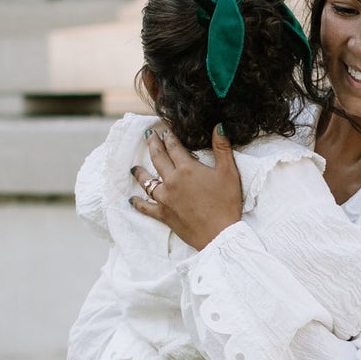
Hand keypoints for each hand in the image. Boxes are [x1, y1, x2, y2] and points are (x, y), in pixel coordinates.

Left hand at [130, 123, 242, 248]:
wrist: (220, 234)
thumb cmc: (226, 203)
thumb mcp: (229, 172)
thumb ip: (222, 148)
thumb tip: (219, 126)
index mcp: (187, 168)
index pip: (174, 147)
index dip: (169, 137)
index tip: (165, 130)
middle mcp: (172, 180)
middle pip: (158, 158)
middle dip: (152, 144)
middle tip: (148, 135)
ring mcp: (165, 198)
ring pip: (148, 181)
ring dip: (140, 172)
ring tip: (134, 167)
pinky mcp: (163, 214)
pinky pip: (146, 207)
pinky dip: (138, 203)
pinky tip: (131, 200)